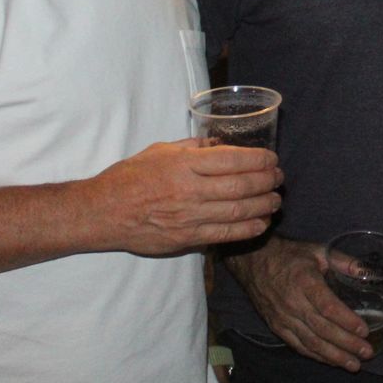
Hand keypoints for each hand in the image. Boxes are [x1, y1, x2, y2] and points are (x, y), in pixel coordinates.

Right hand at [89, 138, 281, 254]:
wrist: (103, 212)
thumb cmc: (130, 177)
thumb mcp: (160, 151)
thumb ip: (193, 147)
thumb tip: (221, 144)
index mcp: (183, 165)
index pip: (232, 160)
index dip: (259, 160)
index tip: (272, 159)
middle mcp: (189, 190)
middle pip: (240, 186)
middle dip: (266, 181)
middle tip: (279, 178)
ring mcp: (189, 216)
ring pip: (237, 211)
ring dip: (262, 205)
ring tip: (276, 200)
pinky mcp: (186, 238)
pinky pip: (224, 234)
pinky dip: (247, 229)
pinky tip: (261, 223)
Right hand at [225, 236, 372, 370]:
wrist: (253, 262)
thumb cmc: (289, 255)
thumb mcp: (317, 251)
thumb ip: (343, 261)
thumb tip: (369, 271)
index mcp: (305, 281)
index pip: (328, 307)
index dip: (347, 321)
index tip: (364, 331)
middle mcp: (293, 303)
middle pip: (322, 329)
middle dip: (346, 344)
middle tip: (367, 352)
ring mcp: (283, 318)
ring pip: (311, 342)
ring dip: (334, 356)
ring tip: (354, 365)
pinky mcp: (276, 327)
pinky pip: (298, 346)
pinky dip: (316, 356)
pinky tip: (332, 361)